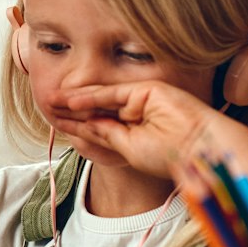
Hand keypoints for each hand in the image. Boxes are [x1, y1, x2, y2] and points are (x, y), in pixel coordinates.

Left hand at [51, 80, 215, 173]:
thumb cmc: (170, 156)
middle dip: (73, 111)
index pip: (100, 126)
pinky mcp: (147, 90)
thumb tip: (84, 125)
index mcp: (134, 132)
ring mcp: (142, 100)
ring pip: (103, 100)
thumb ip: (107, 134)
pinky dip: (92, 97)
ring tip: (53, 102)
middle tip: (49, 109)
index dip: (77, 125)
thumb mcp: (128, 149)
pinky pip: (113, 93)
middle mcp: (137, 114)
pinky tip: (72, 100)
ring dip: (76, 101)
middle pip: (98, 110)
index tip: (57, 124)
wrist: (198, 150)